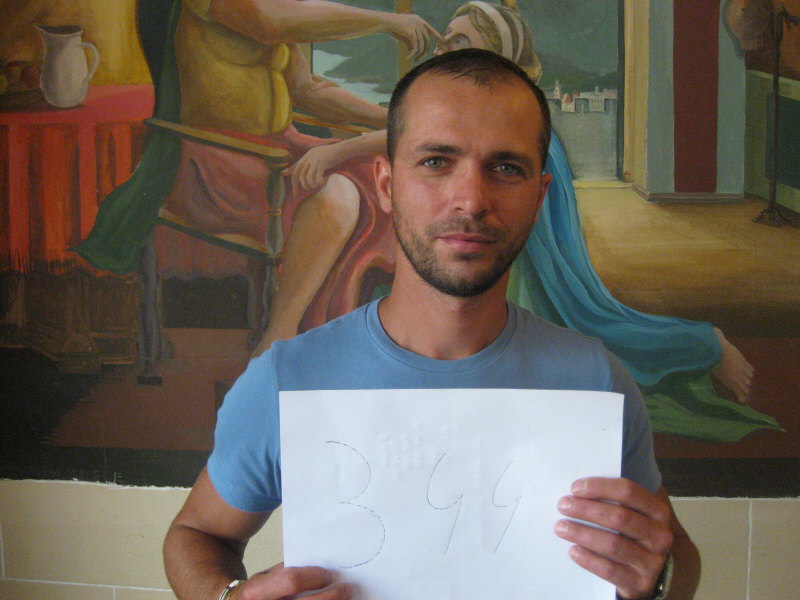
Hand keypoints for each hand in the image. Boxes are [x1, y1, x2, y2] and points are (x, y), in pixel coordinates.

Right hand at [231, 564, 350, 599]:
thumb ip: (288, 571)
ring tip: (345, 599)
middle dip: (332, 597)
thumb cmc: (254, 594)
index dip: (314, 576)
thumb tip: (322, 569)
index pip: (292, 581)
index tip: (329, 574)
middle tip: (347, 589)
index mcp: (256, 593)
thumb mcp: (264, 576)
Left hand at [284, 142, 342, 193]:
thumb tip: (289, 172)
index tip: (295, 194)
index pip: (294, 171)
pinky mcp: (322, 163)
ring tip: (317, 186)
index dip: (294, 183)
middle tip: (302, 195)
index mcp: (305, 157)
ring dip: (311, 185)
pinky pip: (317, 177)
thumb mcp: (315, 157)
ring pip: (307, 178)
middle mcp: (308, 158)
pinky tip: (324, 183)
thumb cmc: (330, 155)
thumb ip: (305, 164)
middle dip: (300, 187)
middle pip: (299, 175)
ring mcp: (315, 161)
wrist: (342, 148)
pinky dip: (319, 182)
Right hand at [385, 13, 443, 60]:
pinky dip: (411, 54)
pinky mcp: (411, 32)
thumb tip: (416, 52)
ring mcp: (416, 27)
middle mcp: (419, 22)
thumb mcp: (406, 33)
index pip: (431, 30)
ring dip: (417, 55)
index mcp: (419, 20)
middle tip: (418, 60)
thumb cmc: (394, 28)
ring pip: (421, 46)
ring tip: (412, 59)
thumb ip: (413, 40)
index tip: (443, 42)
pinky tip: (407, 57)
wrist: (385, 22)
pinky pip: (415, 47)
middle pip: (427, 41)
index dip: (437, 36)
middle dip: (424, 52)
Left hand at [554, 478, 673, 599]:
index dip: (600, 487)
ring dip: (583, 533)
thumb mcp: (637, 511)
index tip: (575, 488)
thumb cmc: (636, 532)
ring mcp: (652, 561)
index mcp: (658, 510)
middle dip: (587, 509)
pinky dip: (589, 559)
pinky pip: (611, 570)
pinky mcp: (640, 583)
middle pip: (620, 517)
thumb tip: (582, 485)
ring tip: (561, 527)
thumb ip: (620, 496)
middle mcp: (659, 535)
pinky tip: (573, 550)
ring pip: (613, 544)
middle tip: (563, 505)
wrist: (656, 571)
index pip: (629, 492)